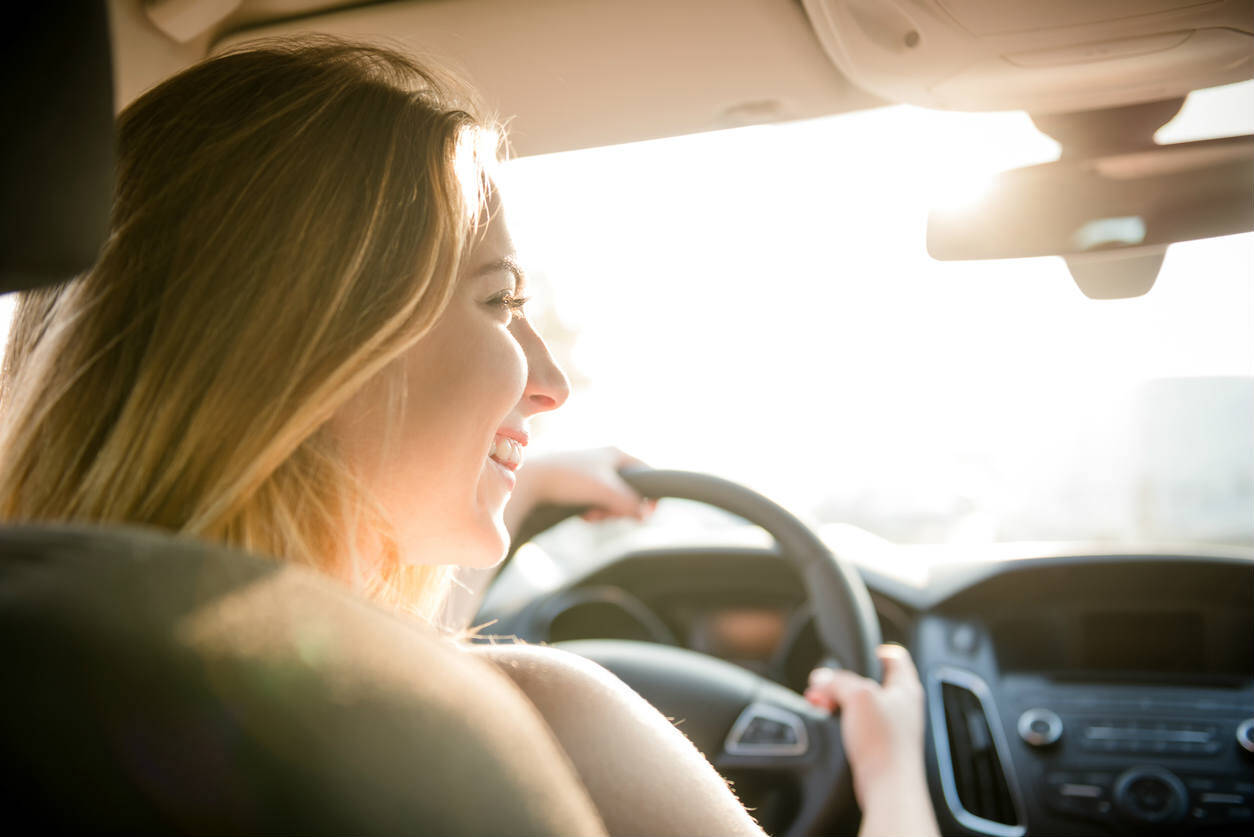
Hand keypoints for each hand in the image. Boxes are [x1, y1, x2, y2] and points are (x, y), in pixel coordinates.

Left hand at [505, 446, 654, 535]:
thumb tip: (647, 514)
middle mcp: (606, 460)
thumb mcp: (604, 491)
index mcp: (616, 454)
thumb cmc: (568, 478)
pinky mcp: (578, 484)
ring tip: (591, 515)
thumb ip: (629, 502)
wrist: (530, 479)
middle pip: (629, 490)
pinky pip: (596, 501)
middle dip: (621, 508)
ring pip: (612, 499)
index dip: (650, 494)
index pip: (647, 472)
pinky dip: (593, 510)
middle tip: (609, 516)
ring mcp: (591, 472)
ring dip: (606, 512)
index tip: (648, 513)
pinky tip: (582, 515)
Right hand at [804, 644, 938, 836]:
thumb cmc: (884, 743)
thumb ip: (837, 680)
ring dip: (839, 700)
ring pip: (861, 703)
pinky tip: (829, 723)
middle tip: (825, 684)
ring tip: (821, 702)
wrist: (887, 787)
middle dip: (843, 680)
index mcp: (905, 687)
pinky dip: (841, 720)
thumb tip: (821, 678)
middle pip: (871, 680)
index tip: (854, 654)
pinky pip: (858, 724)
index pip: (894, 656)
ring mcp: (891, 726)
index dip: (874, 650)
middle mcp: (901, 706)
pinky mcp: (879, 745)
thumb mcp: (857, 696)